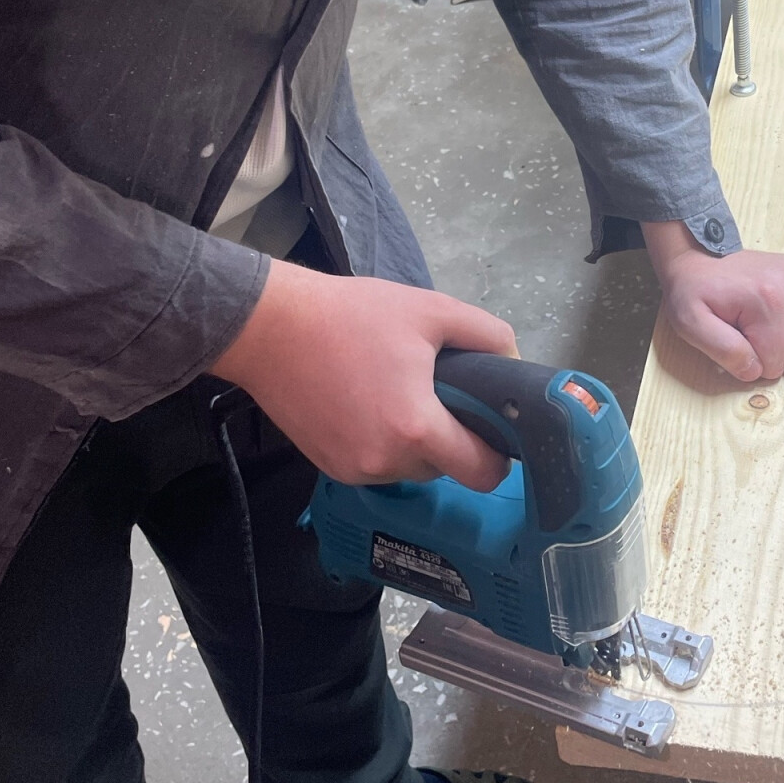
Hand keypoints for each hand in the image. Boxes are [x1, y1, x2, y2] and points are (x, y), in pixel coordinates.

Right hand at [211, 261, 517, 489]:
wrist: (269, 328)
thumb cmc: (352, 316)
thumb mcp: (431, 310)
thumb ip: (487, 335)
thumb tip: (514, 362)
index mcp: (416, 428)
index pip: (480, 472)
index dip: (497, 456)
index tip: (494, 430)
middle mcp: (386, 461)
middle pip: (444, 468)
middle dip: (450, 438)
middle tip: (440, 393)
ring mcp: (353, 469)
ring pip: (409, 468)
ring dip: (415, 442)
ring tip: (399, 392)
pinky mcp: (328, 467)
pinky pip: (375, 465)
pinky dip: (382, 442)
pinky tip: (369, 402)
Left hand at [642, 222, 783, 384]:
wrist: (698, 255)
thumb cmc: (693, 291)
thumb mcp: (691, 324)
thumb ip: (723, 352)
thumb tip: (755, 371)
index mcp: (767, 300)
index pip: (775, 363)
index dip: (752, 362)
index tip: (735, 341)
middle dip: (775, 357)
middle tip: (749, 336)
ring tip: (763, 327)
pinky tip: (778, 320)